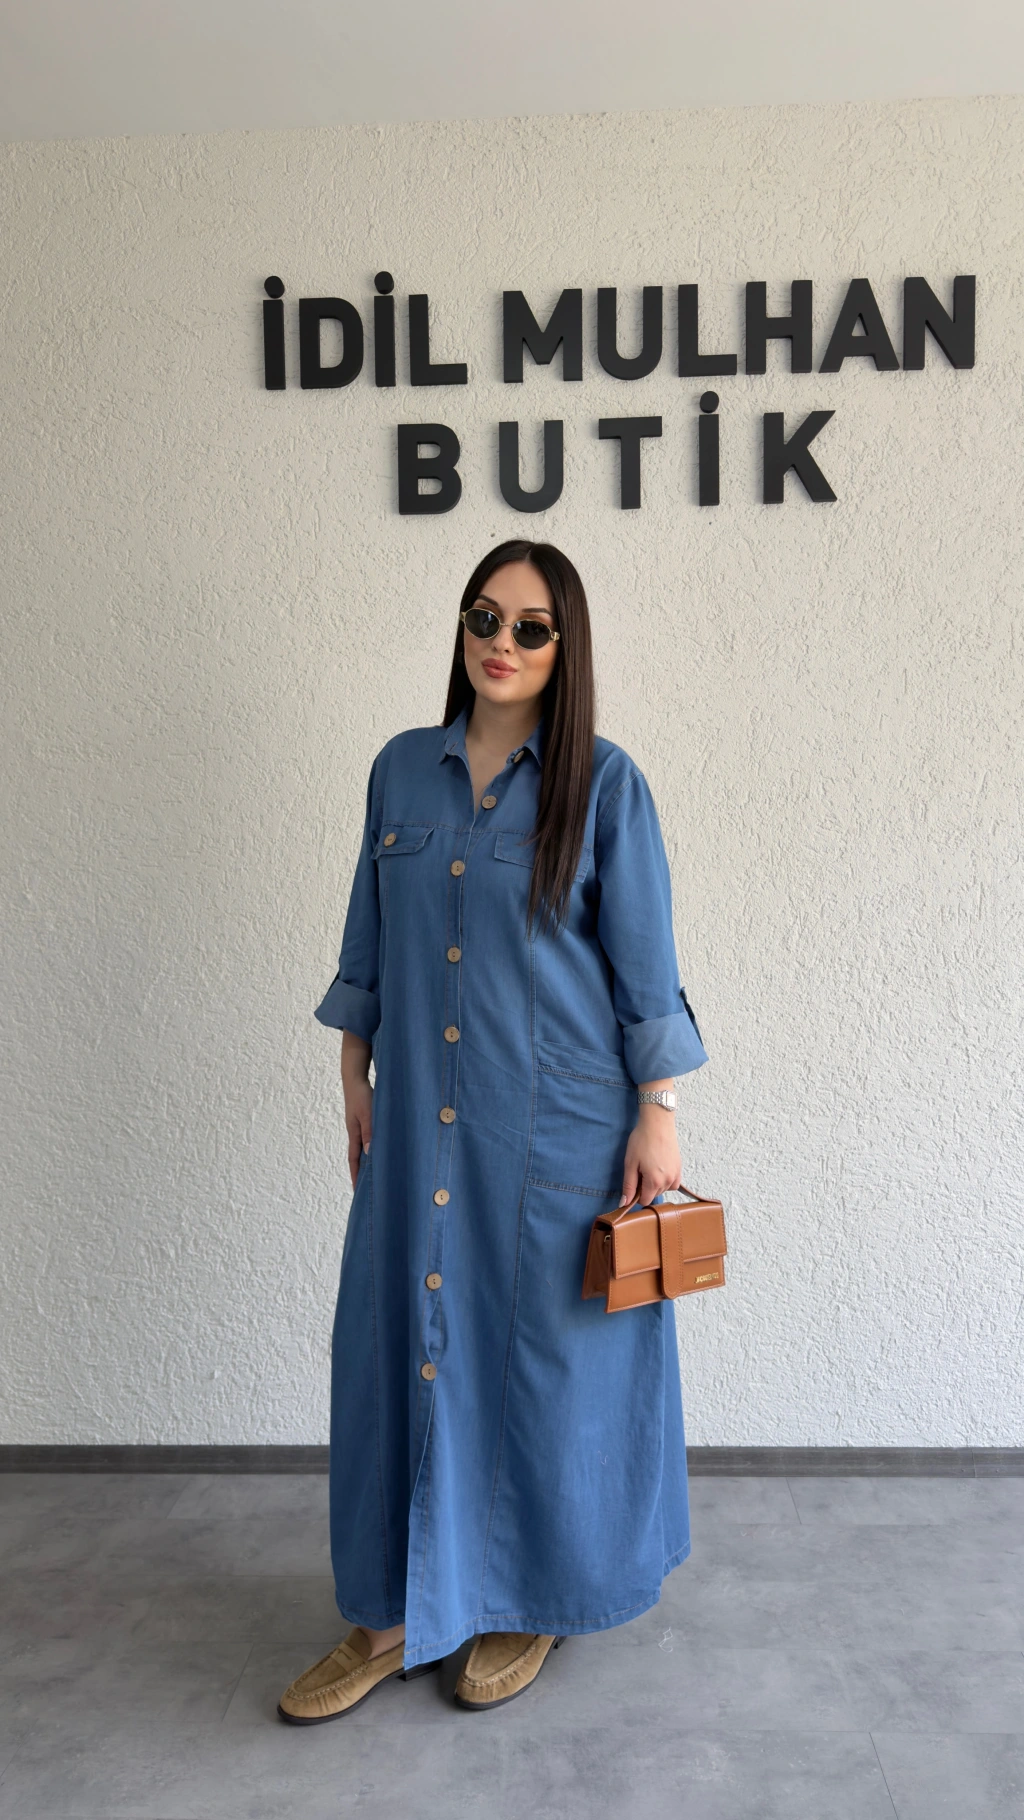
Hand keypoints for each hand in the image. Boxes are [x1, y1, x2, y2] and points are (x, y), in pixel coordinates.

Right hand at [341, 1031, 372, 1189]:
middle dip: (362, 1172)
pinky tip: (384, 1150)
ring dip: (370, 1161)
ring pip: (366, 1148)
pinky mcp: (367, 1120)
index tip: (357, 1191)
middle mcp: (357, 1133)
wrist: (355, 1077)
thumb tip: (370, 1153)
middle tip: (368, 1189)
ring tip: (378, 1174)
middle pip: (359, 1157)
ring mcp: (361, 1126)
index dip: (356, 1175)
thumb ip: (370, 1132)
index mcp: (355, 1134)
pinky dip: (375, 1147)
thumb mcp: (367, 1114)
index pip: (354, 1159)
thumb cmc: (361, 1095)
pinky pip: (371, 1138)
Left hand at [619, 1106, 682, 1208]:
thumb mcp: (630, 1163)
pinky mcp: (679, 1168)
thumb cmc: (641, 1141)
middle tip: (640, 1169)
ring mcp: (676, 1175)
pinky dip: (665, 1181)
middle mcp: (668, 1181)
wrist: (658, 1123)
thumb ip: (628, 1185)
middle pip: (653, 1195)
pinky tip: (659, 1169)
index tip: (633, 1181)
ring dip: (655, 1184)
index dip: (636, 1194)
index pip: (644, 1200)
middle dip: (645, 1188)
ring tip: (649, 1166)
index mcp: (654, 1182)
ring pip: (663, 1189)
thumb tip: (623, 1204)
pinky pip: (673, 1183)